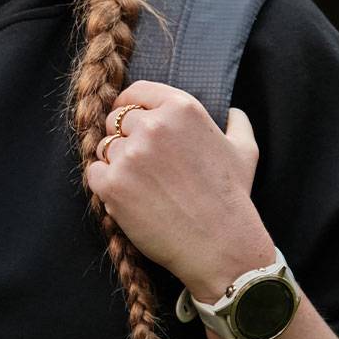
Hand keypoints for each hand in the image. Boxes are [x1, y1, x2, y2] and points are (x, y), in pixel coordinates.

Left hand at [85, 80, 275, 301]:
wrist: (221, 246)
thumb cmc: (232, 198)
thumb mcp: (244, 152)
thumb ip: (237, 125)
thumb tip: (233, 111)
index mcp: (181, 109)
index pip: (136, 92)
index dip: (130, 105)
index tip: (129, 119)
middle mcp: (152, 126)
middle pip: (116, 120)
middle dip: (124, 137)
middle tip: (142, 163)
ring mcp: (130, 154)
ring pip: (104, 146)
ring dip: (116, 162)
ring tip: (141, 184)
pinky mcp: (112, 183)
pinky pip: (94, 171)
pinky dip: (105, 183)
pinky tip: (129, 196)